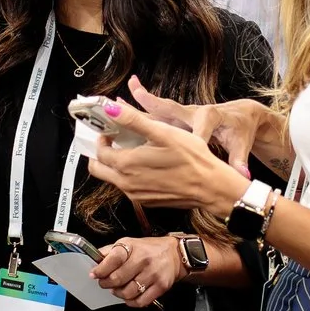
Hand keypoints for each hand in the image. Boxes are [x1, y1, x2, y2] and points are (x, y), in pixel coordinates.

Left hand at [85, 102, 246, 212]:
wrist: (211, 187)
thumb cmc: (191, 158)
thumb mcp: (163, 132)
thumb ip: (133, 120)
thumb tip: (110, 109)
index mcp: (127, 165)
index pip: (99, 152)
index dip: (102, 138)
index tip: (111, 130)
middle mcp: (127, 184)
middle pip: (99, 169)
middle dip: (101, 154)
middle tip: (114, 142)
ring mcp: (136, 195)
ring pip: (114, 179)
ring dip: (117, 164)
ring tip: (134, 150)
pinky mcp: (147, 201)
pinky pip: (129, 188)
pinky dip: (131, 175)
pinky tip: (148, 165)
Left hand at [91, 236, 183, 307]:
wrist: (174, 254)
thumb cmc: (148, 250)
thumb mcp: (129, 243)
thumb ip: (111, 251)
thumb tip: (95, 259)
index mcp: (133, 247)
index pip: (113, 259)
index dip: (100, 270)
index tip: (95, 275)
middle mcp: (143, 259)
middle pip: (118, 279)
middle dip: (107, 284)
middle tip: (105, 283)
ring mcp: (153, 274)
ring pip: (128, 292)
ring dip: (119, 294)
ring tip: (118, 289)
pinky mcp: (161, 286)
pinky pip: (140, 301)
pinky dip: (131, 302)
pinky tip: (130, 296)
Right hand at [123, 75, 278, 175]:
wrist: (241, 117)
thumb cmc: (240, 128)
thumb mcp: (240, 144)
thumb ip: (238, 160)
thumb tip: (243, 175)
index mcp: (209, 116)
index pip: (198, 126)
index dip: (192, 135)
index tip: (182, 139)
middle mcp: (192, 112)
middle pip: (168, 108)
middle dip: (151, 102)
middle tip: (133, 93)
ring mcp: (182, 114)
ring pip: (158, 110)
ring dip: (139, 105)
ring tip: (118, 100)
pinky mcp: (177, 119)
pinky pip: (156, 116)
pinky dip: (140, 114)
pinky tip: (123, 113)